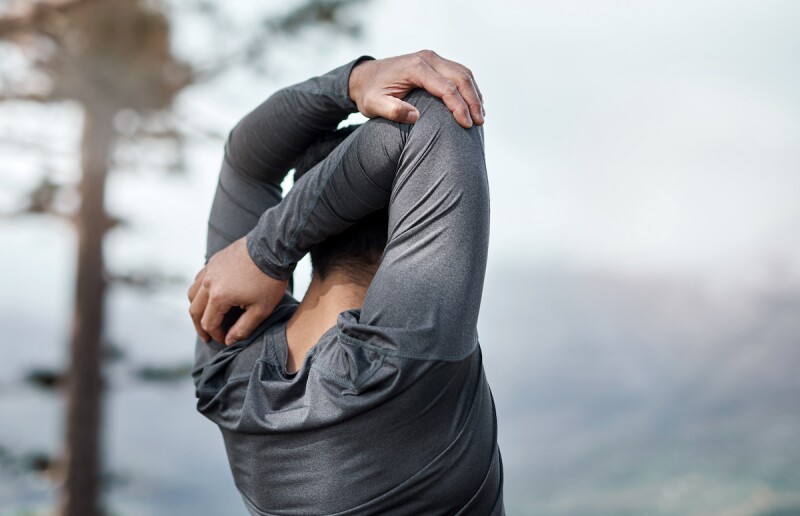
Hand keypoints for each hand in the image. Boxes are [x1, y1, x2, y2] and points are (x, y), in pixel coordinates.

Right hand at [188, 237, 287, 345]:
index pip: (209, 323)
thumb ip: (243, 328)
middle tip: (207, 337)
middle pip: (195, 310)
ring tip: (205, 317)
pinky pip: (199, 279)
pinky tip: (209, 296)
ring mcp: (209, 270)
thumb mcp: (261, 309)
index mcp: (218, 296)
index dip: (216, 335)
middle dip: (200, 327)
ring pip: (192, 294)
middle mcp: (208, 283)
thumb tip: (228, 340)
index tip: (225, 340)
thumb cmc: (269, 280)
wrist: (272, 248)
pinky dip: (200, 291)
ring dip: (197, 308)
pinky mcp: (214, 261)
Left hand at [348, 49, 484, 128]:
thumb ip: (392, 111)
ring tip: (481, 115)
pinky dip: (469, 87)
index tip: (467, 125)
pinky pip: (458, 72)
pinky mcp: (435, 62)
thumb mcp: (374, 105)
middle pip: (461, 77)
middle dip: (473, 101)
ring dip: (475, 93)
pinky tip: (473, 104)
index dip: (459, 107)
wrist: (363, 76)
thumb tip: (416, 117)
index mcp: (416, 68)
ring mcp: (432, 58)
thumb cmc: (369, 93)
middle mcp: (427, 59)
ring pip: (463, 73)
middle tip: (480, 122)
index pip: (446, 88)